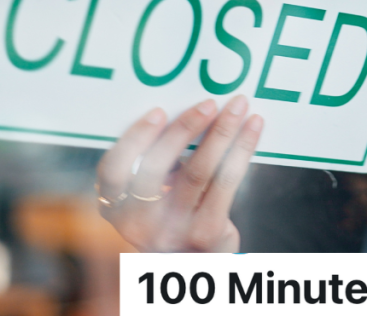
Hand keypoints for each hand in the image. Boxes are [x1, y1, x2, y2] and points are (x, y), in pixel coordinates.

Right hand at [95, 95, 262, 251]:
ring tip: (238, 107)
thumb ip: (155, 164)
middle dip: (185, 128)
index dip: (135, 139)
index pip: (113, 170)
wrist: (195, 264)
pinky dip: (242, 149)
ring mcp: (172, 231)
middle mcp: (138, 223)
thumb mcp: (150, 197)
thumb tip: (185, 110)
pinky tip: (253, 127)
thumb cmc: (173, 217)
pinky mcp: (206, 233)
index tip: (158, 112)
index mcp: (115, 207)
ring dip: (221, 133)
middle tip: (209, 103)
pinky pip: (226, 182)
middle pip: (158, 167)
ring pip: (198, 171)